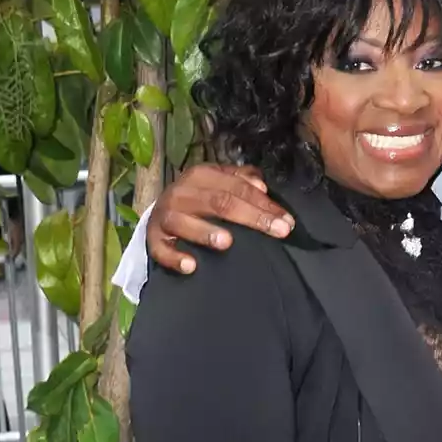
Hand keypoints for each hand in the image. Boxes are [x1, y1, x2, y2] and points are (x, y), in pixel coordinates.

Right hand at [148, 163, 294, 274]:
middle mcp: (181, 193)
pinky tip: (192, 266)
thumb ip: (240, 181)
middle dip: (252, 217)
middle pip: (219, 203)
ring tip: (227, 242)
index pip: (237, 188)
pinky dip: (175, 257)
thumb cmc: (199, 200)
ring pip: (184, 222)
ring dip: (205, 232)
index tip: (287, 222)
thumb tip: (262, 185)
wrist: (160, 214)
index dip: (264, 204)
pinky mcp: (154, 240)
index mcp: (201, 176)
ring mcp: (166, 216)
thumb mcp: (218, 183)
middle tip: (278, 231)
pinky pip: (162, 250)